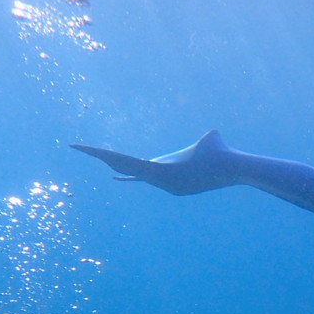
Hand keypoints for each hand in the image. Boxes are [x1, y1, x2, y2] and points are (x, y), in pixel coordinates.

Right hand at [70, 130, 230, 195]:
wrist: (232, 166)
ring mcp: (161, 178)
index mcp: (165, 168)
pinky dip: (121, 162)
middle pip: (126, 165)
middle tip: (81, 149)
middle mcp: (160, 176)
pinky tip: (104, 159)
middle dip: (103, 157)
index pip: (136, 166)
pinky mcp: (166, 175)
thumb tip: (214, 135)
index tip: (104, 160)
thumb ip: (209, 138)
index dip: (119, 162)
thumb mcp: (210, 142)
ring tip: (83, 148)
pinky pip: (138, 167)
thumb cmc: (223, 155)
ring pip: (127, 165)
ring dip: (104, 156)